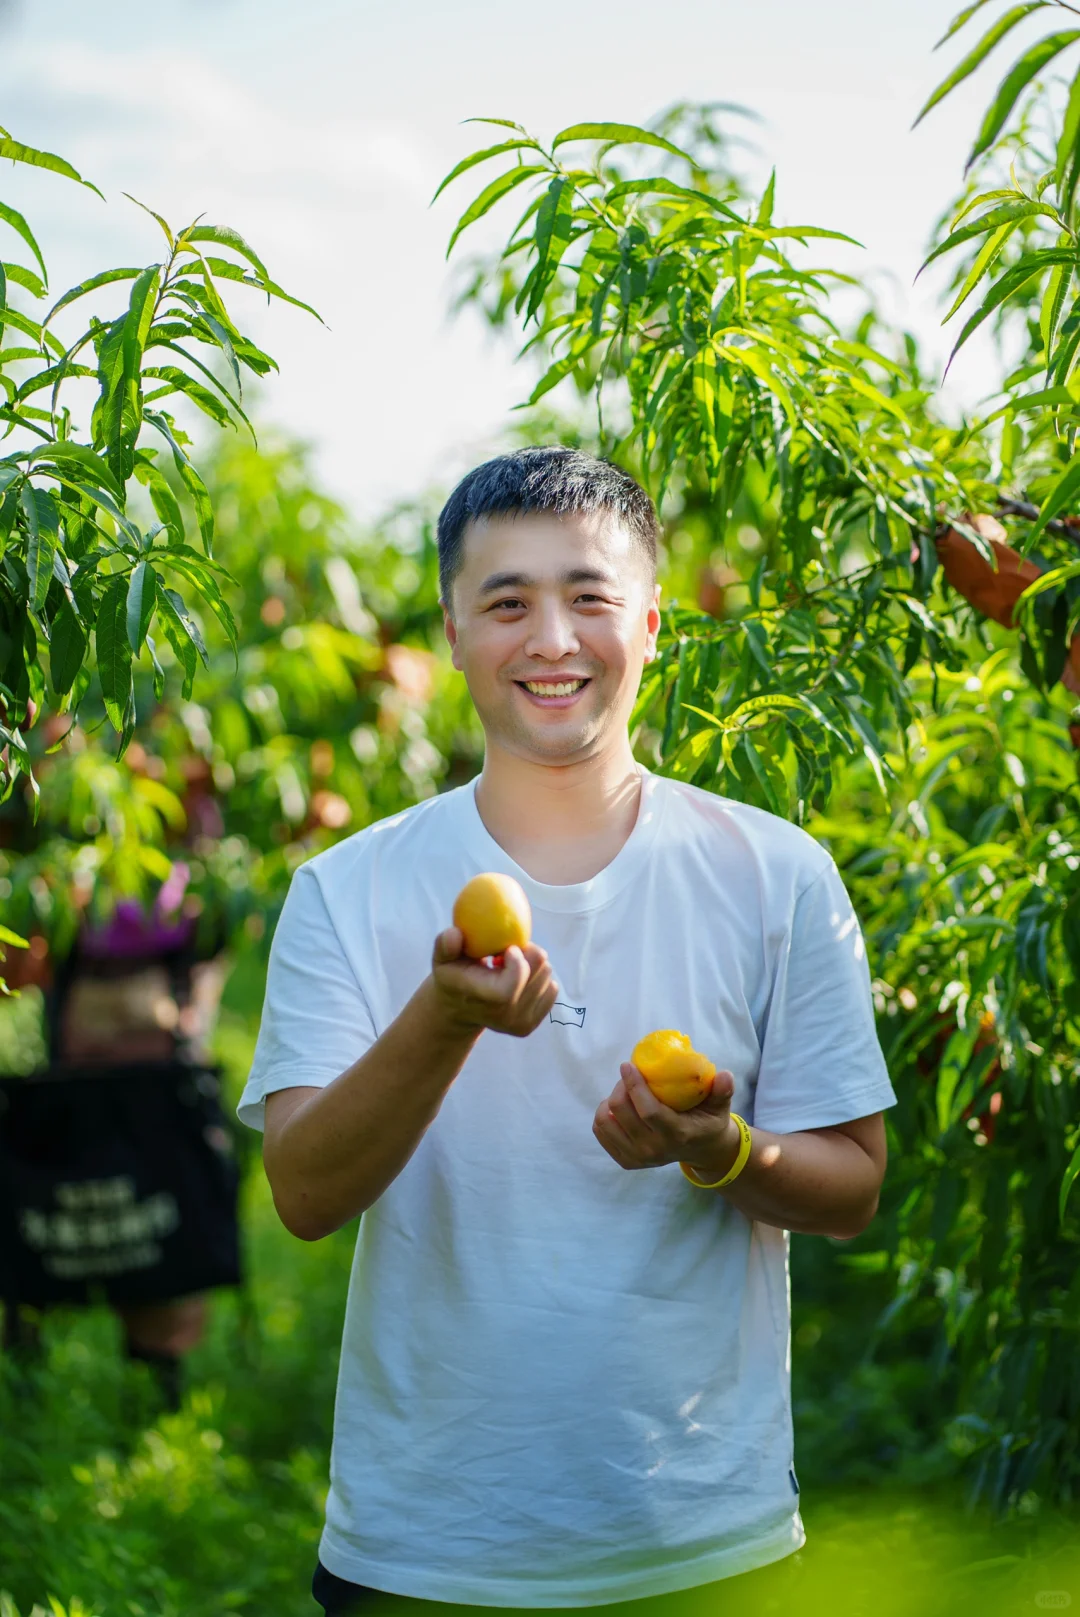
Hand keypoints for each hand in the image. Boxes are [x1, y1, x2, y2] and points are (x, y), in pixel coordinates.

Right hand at [430, 926, 558, 1038]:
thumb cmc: (452, 977)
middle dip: (528, 953)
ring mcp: (520, 1023)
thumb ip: (445, 945)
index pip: (511, 985)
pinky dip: (539, 977)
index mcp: (484, 1000)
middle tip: (510, 950)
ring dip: (533, 964)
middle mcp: (504, 1016)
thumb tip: (455, 934)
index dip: (518, 962)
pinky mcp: (531, 1023)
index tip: (510, 948)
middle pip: (538, 973)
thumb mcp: (442, 960)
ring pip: (547, 976)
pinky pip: (551, 988)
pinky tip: (518, 979)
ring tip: (509, 966)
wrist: (459, 1010)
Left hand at [593, 1061, 738, 1176]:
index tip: (628, 1065)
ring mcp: (638, 1158)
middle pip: (621, 1112)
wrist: (703, 1152)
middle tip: (630, 1076)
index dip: (634, 1085)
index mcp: (677, 1135)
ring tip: (624, 1092)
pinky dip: (605, 1115)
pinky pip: (601, 1132)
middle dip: (621, 1087)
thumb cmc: (708, 1122)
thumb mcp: (720, 1107)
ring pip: (605, 1122)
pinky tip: (619, 1108)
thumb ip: (723, 1091)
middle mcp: (654, 1149)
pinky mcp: (626, 1161)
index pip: (648, 1110)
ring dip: (610, 1100)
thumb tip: (724, 1075)